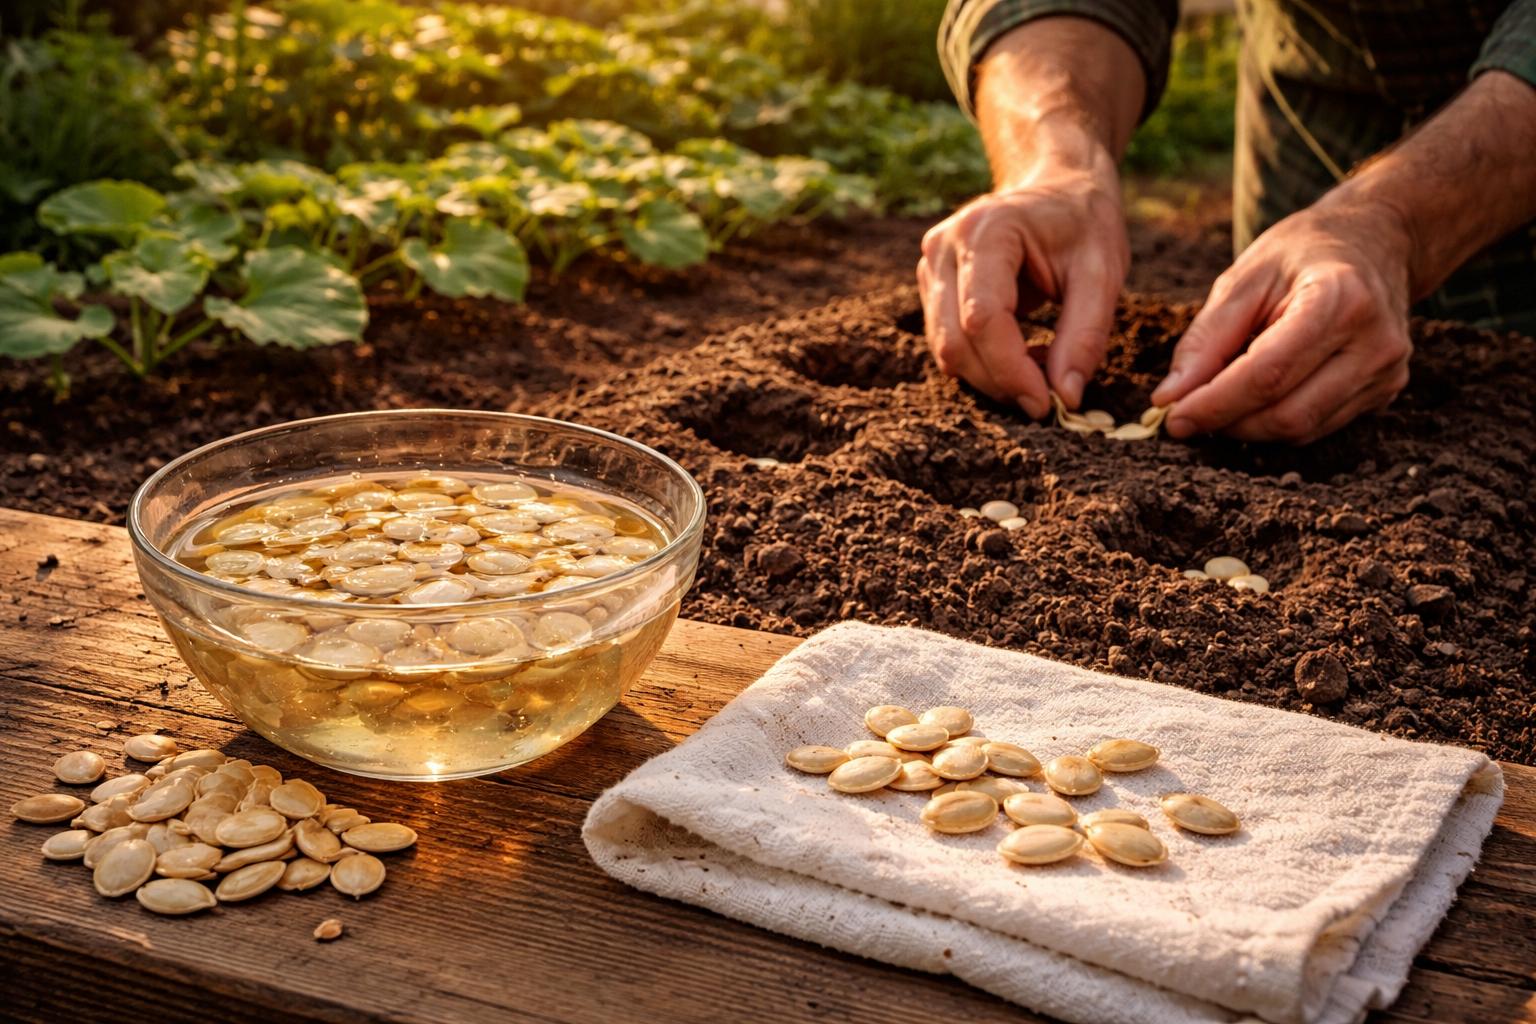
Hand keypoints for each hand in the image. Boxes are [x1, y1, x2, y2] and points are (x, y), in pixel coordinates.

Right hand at [916, 164, 1128, 417]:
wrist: (1057, 185)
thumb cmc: (1084, 223)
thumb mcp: (1102, 272)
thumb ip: (1085, 335)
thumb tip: (1066, 397)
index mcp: (984, 232)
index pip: (982, 319)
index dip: (1011, 370)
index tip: (1047, 404)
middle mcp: (943, 248)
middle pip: (955, 342)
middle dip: (1000, 382)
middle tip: (1047, 400)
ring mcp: (930, 268)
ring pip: (946, 350)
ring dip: (992, 377)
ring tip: (1041, 370)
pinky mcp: (932, 288)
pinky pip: (948, 343)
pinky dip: (985, 364)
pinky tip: (1023, 354)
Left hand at [1152, 199, 1412, 443]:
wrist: (1374, 240)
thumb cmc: (1302, 253)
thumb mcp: (1244, 279)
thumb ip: (1206, 339)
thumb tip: (1169, 398)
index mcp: (1339, 300)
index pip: (1268, 374)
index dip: (1215, 404)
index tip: (1172, 419)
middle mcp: (1374, 342)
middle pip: (1286, 413)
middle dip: (1227, 422)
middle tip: (1186, 414)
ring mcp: (1386, 372)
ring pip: (1300, 429)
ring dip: (1248, 428)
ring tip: (1219, 402)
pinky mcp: (1386, 392)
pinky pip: (1317, 427)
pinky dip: (1275, 422)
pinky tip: (1256, 398)